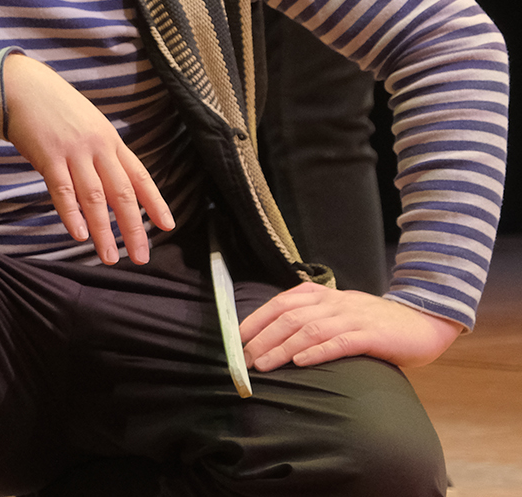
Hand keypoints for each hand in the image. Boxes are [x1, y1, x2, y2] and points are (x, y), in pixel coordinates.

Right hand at [1, 53, 173, 264]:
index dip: (155, 203)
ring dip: (104, 230)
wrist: (20, 86)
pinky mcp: (47, 156)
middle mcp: (97, 147)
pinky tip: (79, 234)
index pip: (139, 176)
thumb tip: (111, 184)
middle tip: (141, 257)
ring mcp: (73, 151)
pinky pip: (62, 189)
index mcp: (110, 140)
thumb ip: (100, 152)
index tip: (167, 227)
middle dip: (133, 228)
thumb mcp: (87, 124)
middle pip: (122, 193)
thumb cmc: (53, 107)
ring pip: (94, 197)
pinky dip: (72, 214)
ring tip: (110, 257)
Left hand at [239, 282, 461, 370]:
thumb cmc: (376, 323)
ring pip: (309, 329)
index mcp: (323, 295)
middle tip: (244, 358)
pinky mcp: (372, 334)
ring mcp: (353, 317)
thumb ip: (312, 318)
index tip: (237, 338)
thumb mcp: (340, 313)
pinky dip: (318, 351)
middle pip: (289, 316)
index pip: (281, 303)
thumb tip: (274, 336)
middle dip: (262, 337)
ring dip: (282, 347)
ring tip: (264, 364)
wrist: (423, 322)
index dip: (257, 320)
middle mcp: (335, 302)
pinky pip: (340, 342)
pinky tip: (301, 362)